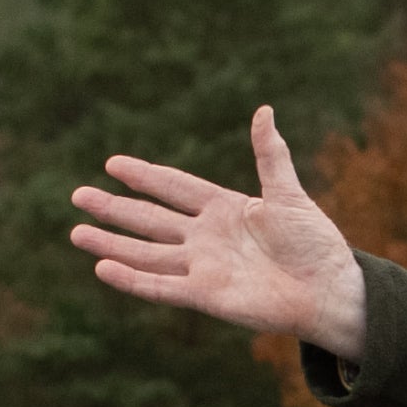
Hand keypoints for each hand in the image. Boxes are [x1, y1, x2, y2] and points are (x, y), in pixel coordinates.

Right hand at [72, 109, 370, 356]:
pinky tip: (103, 269)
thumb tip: (264, 111)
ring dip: (112, 244)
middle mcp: (206, 237)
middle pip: (150, 219)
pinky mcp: (205, 295)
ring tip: (76, 233)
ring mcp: (203, 267)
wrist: (329, 288)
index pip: (174, 187)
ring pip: (146, 253)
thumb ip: (269, 155)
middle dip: (114, 209)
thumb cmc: (315, 242)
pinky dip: (133, 279)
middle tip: (78, 196)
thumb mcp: (288, 193)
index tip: (113, 164)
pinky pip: (161, 286)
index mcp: (224, 209)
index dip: (145, 176)